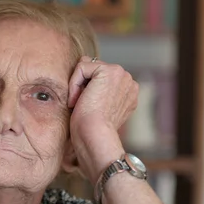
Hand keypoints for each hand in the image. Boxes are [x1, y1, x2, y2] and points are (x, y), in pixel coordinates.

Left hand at [67, 56, 138, 182]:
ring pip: (87, 68)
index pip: (101, 78)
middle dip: (83, 87)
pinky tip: (78, 100)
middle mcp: (129, 81)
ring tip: (81, 104)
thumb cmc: (92, 131)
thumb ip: (100, 95)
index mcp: (129, 92)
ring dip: (78, 86)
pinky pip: (82, 67)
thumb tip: (86, 86)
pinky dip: (74, 84)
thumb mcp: (99, 110)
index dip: (88, 91)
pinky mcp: (109, 71)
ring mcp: (121, 75)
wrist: (95, 136)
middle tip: (83, 107)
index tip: (88, 110)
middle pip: (94, 70)